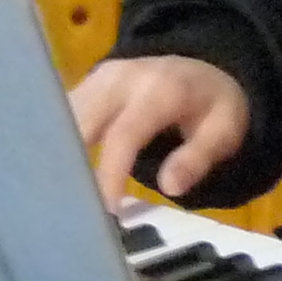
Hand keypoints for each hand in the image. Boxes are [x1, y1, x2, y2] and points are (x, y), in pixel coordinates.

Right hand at [71, 55, 249, 207]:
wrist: (205, 71)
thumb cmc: (213, 108)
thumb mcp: (224, 133)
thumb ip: (198, 158)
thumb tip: (169, 187)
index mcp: (160, 88)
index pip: (124, 133)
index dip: (110, 173)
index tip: (106, 209)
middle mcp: (124, 77)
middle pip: (82, 121)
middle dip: (71, 165)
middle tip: (70, 207)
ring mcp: (101, 76)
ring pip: (66, 115)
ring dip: (59, 153)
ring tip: (58, 194)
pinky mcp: (88, 82)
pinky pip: (64, 112)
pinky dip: (58, 142)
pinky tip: (57, 173)